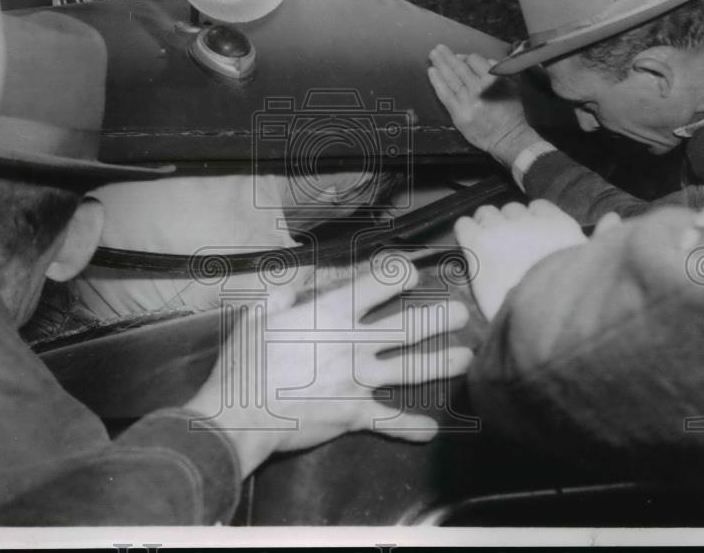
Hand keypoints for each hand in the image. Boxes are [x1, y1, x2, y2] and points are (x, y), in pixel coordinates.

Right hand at [186, 263, 472, 476]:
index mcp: (331, 313)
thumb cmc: (245, 363)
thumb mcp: (258, 315)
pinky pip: (387, 421)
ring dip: (440, 363)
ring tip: (465, 358)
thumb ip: (284, 295)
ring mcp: (357, 380)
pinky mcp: (353, 413)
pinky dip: (409, 427)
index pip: (377, 284)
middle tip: (463, 314)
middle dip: (438, 319)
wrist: (238, 417)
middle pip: (406, 327)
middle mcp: (353, 343)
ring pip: (409, 369)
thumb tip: (298, 284)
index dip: (398, 273)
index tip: (411, 271)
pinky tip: (429, 431)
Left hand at [428, 44, 540, 165]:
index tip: (460, 56)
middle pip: (459, 67)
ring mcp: (468, 101)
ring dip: (440, 64)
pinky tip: (432, 72)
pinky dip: (437, 82)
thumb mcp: (512, 87)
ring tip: (432, 55)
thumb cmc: (511, 113)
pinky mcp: (459, 113)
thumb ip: (499, 71)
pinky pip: (445, 95)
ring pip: (451, 78)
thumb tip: (486, 60)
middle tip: (438, 48)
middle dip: (447, 56)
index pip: (474, 60)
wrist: (507, 137)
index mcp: (494, 79)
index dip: (465, 57)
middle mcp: (479, 88)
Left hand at [455, 201, 615, 320]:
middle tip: (508, 249)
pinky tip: (472, 250)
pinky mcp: (476, 243)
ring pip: (485, 212)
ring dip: (486, 227)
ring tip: (489, 249)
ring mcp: (500, 230)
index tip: (530, 238)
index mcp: (557, 223)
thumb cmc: (566, 300)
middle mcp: (528, 221)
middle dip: (508, 225)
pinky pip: (464, 223)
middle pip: (511, 209)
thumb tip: (614, 218)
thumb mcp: (591, 266)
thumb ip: (600, 239)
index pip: (537, 206)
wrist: (537, 323)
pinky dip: (466, 233)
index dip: (532, 221)